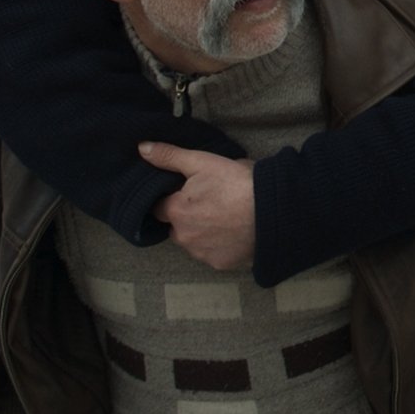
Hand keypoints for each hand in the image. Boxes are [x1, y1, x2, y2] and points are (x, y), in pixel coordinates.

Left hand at [142, 142, 256, 270]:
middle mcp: (184, 237)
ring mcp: (203, 253)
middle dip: (186, 217)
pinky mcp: (221, 264)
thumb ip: (170, 156)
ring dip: (201, 233)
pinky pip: (213, 254)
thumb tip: (142, 148)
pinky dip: (219, 246)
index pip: (158, 208)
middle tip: (208, 203)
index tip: (185, 193)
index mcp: (176, 212)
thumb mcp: (202, 161)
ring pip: (193, 242)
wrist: (272, 209)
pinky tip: (233, 232)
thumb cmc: (236, 183)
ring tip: (223, 217)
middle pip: (176, 227)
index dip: (170, 199)